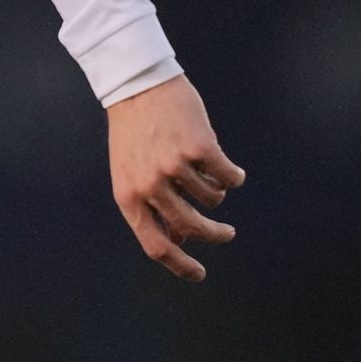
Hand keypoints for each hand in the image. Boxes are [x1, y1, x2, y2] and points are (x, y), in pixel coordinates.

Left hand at [106, 74, 245, 280]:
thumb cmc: (135, 134)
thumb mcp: (131, 174)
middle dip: (215, 235)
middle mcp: (149, 186)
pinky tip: (224, 163)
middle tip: (227, 234)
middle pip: (192, 228)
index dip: (180, 266)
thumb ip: (151, 208)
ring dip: (215, 187)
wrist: (137, 86)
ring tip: (201, 166)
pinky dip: (232, 173)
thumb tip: (180, 241)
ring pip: (213, 198)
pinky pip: (228, 176)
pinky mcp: (199, 149)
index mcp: (128, 197)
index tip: (200, 275)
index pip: (155, 245)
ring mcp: (174, 168)